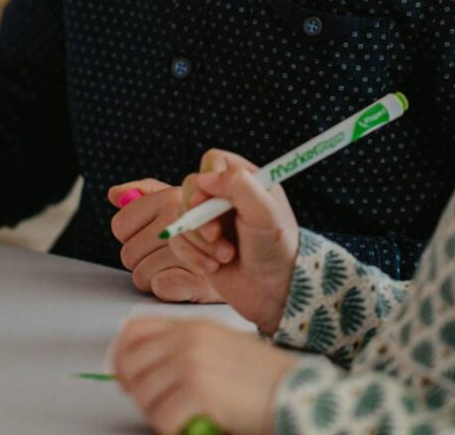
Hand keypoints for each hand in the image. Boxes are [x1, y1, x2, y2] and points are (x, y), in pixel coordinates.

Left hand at [109, 179, 222, 302]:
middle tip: (164, 257)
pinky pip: (160, 287)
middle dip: (141, 260)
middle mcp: (178, 219)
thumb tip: (114, 194)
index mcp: (168, 198)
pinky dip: (169, 288)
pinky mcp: (198, 281)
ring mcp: (189, 250)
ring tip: (177, 268)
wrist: (247, 258)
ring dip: (154, 277)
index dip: (130, 236)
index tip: (148, 238)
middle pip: (128, 254)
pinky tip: (185, 280)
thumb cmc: (204, 228)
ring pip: (141, 275)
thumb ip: (144, 194)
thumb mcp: (175, 200)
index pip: (120, 225)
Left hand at [113, 317, 298, 434]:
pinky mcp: (198, 390)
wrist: (294, 391)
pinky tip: (190, 426)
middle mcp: (187, 338)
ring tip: (178, 419)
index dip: (121, 355)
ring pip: (143, 393)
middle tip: (154, 406)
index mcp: (191, 325)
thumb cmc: (261, 377)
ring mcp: (190, 362)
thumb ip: (183, 350)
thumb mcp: (219, 347)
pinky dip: (171, 428)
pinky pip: (162, 416)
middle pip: (130, 362)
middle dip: (135, 389)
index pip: (134, 330)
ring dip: (156, 413)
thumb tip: (143, 369)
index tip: (123, 376)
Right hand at [171, 150, 298, 332]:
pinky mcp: (198, 245)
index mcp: (246, 181)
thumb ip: (239, 186)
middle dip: (200, 215)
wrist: (275, 294)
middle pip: (191, 187)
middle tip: (215, 235)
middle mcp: (225, 198)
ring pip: (182, 215)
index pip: (213, 161)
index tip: (208, 200)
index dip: (207, 178)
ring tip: (226, 257)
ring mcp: (210, 221)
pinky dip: (192, 255)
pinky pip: (177, 239)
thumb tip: (205, 177)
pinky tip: (213, 267)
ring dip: (200, 241)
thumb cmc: (277, 250)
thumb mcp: (265, 213)